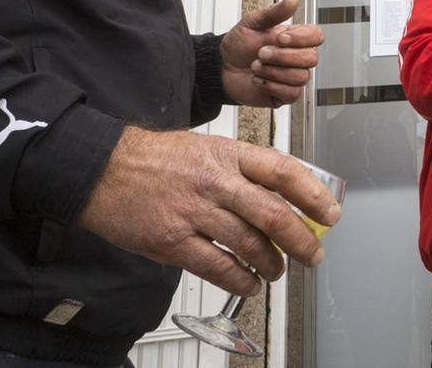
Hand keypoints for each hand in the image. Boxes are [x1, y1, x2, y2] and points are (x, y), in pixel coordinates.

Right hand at [77, 128, 340, 295]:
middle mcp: (215, 181)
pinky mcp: (171, 240)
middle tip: (314, 254)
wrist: (101, 168)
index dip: (314, 194)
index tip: (330, 213)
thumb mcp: (208, 147)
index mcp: (229, 154)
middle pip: (273, 214)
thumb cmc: (156, 158)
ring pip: (249, 244)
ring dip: (272, 263)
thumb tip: (283, 195)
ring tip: (279, 271)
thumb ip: (243, 169)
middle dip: (301, 240)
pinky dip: (239, 280)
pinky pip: (216, 266)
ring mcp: (193, 211)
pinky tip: (249, 284)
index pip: (284, 172)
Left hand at [221, 0, 324, 107]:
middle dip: (282, 56)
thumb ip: (274, 13)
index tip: (280, 38)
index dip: (301, 38)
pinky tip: (259, 79)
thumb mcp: (253, 23)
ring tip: (256, 66)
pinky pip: (292, 93)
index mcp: (294, 38)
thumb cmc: (239, 45)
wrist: (222, 68)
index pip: (316, 36)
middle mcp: (297, 57)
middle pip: (311, 58)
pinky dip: (272, 86)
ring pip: (301, 77)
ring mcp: (293, 76)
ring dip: (273, 71)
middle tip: (261, 53)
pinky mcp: (285, 94)